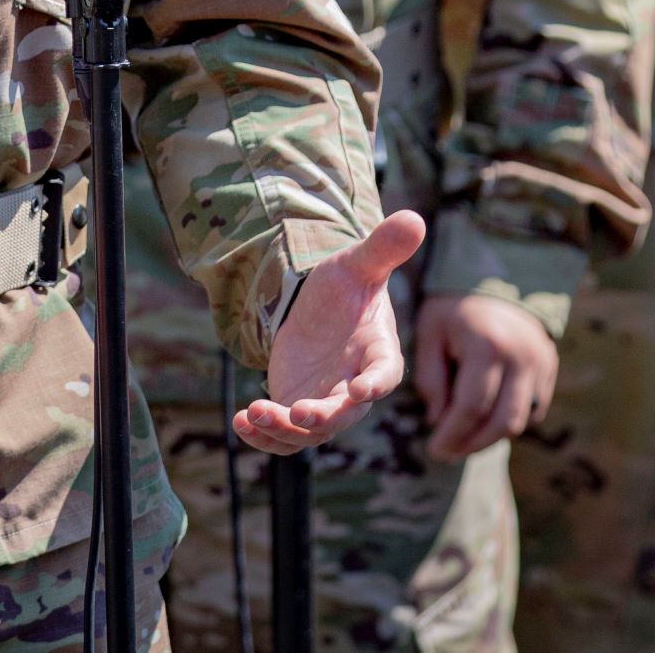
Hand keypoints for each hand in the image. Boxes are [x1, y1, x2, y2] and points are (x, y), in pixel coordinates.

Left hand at [233, 211, 423, 454]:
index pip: (384, 373)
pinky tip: (240, 422)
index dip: (375, 384)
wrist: (315, 306)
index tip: (360, 390)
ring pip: (310, 432)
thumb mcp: (358, 264)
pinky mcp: (297, 409)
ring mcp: (326, 402)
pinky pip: (284, 434)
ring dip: (282, 429)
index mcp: (377, 352)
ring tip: (252, 414)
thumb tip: (414, 218)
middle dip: (322, 418)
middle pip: (344, 414)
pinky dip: (263, 436)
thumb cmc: (345, 287)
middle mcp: (354, 385)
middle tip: (298, 413)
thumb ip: (383, 248)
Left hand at [414, 294, 557, 459]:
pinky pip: (534, 408)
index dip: (451, 434)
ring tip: (464, 442)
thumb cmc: (453, 308)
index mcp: (487, 345)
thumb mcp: (430, 333)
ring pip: (521, 420)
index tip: (433, 450)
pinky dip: (509, 420)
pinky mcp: (551, 366)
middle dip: (473, 444)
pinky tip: (485, 421)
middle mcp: (521, 356)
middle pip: (502, 421)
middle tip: (448, 452)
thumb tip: (439, 422)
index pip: (471, 407)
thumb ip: (431, 378)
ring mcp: (541, 361)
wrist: (495, 277)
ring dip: (491, 438)